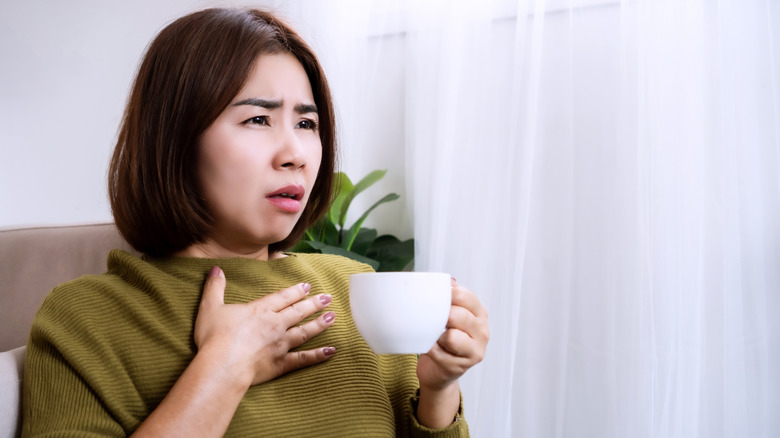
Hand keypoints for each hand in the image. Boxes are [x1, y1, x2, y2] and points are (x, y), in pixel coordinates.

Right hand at [193, 266, 335, 388]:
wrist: (222, 365)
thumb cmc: (214, 337)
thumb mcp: (210, 307)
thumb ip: (215, 287)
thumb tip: (216, 268)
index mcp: (260, 310)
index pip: (282, 297)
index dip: (296, 291)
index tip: (308, 286)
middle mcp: (275, 324)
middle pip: (298, 311)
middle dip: (314, 304)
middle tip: (328, 298)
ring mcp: (281, 344)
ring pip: (305, 331)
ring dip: (320, 324)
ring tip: (333, 317)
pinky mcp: (282, 363)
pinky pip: (303, 358)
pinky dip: (318, 355)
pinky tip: (330, 351)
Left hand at [416, 278, 488, 390]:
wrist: (439, 371)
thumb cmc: (443, 340)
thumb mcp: (450, 316)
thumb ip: (451, 299)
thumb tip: (449, 281)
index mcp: (480, 314)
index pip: (466, 296)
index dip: (448, 294)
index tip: (435, 295)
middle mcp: (482, 332)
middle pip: (458, 316)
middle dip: (440, 315)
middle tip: (430, 318)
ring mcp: (475, 351)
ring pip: (450, 337)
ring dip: (436, 335)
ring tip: (433, 336)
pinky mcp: (460, 366)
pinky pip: (438, 353)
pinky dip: (429, 349)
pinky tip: (429, 348)